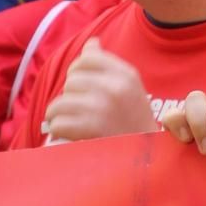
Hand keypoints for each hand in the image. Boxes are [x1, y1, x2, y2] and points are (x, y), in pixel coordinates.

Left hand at [40, 40, 156, 143]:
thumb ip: (108, 66)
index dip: (78, 72)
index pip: (87, 58)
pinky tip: (71, 137)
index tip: (83, 89)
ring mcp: (102, 107)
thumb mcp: (129, 90)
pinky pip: (58, 122)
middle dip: (70, 98)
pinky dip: (60, 132)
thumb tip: (91, 43)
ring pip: (60, 102)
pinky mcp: (90, 128)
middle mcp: (115, 87)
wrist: (146, 162)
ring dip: (60, 117)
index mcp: (126, 75)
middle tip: (80, 113)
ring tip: (72, 126)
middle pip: (71, 81)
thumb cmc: (133, 125)